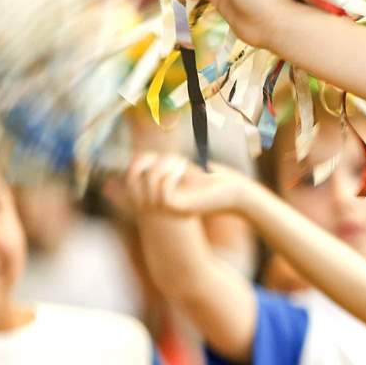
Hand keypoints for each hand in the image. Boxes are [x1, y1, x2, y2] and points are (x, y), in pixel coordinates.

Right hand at [122, 152, 251, 218]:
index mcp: (155, 197)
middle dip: (146, 161)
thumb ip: (159, 165)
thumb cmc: (211, 178)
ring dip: (163, 164)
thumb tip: (137, 158)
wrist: (236, 192)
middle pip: (130, 180)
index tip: (156, 155)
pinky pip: (162, 190)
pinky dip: (171, 174)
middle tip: (169, 157)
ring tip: (181, 162)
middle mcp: (157, 206)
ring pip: (147, 182)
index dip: (136, 162)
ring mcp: (167, 209)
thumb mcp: (180, 168)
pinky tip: (184, 169)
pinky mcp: (179, 209)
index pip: (129, 179)